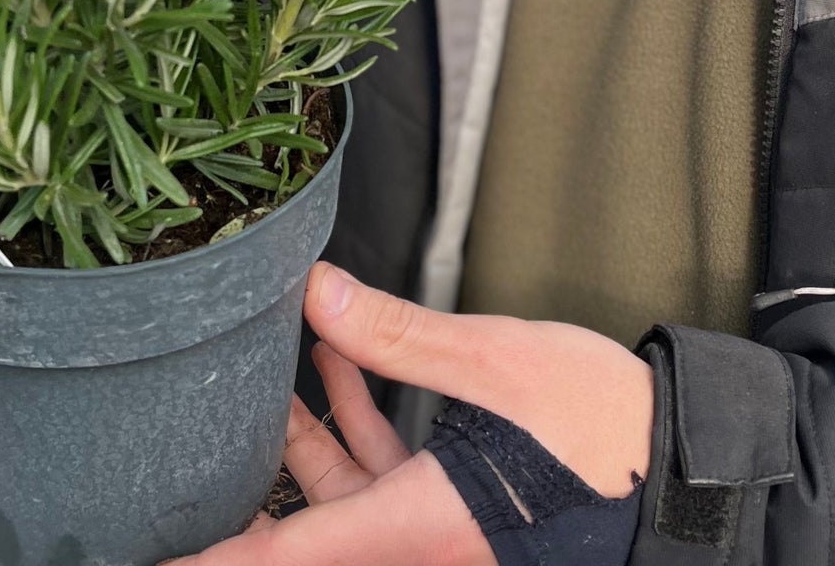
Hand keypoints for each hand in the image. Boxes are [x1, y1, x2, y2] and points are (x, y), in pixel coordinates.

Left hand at [163, 262, 653, 565]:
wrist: (682, 474)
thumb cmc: (605, 433)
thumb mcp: (498, 366)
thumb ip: (398, 336)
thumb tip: (314, 294)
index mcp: (415, 529)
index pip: (286, 560)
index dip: (212, 561)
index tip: (151, 555)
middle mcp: (418, 545)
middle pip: (301, 529)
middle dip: (242, 484)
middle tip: (186, 440)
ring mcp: (439, 533)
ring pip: (340, 495)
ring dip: (302, 427)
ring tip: (266, 356)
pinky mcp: (461, 509)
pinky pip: (384, 476)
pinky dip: (357, 416)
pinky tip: (341, 352)